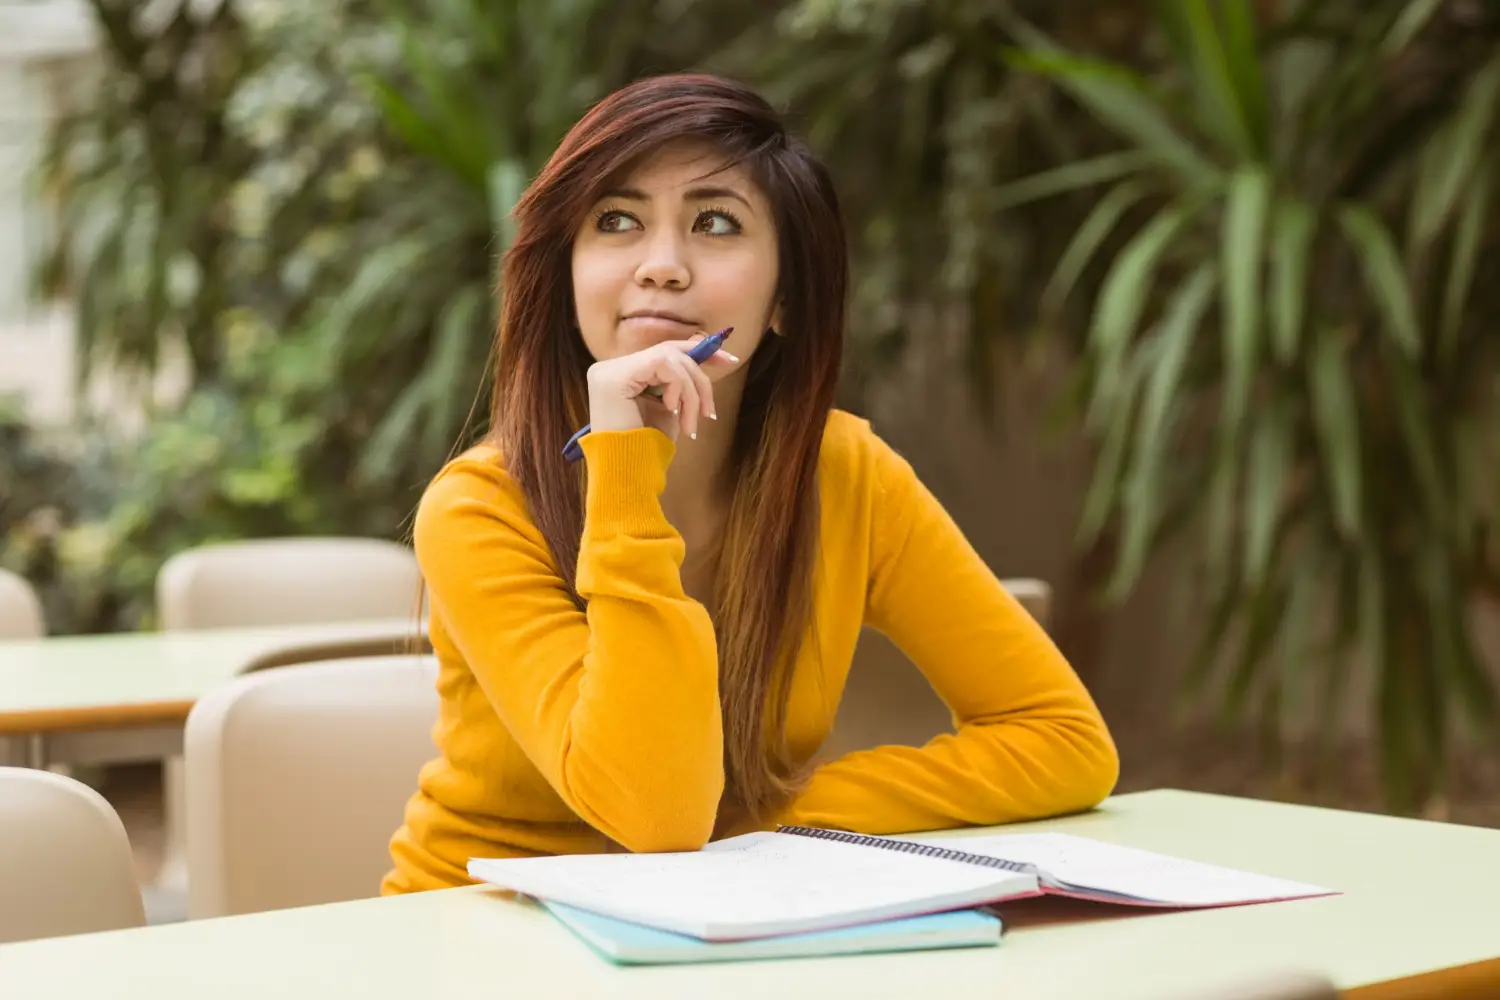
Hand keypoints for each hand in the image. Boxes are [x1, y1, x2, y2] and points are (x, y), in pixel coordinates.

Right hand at [586, 334, 740, 442]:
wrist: (629, 473)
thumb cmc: (648, 447)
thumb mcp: (670, 407)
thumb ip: (680, 381)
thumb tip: (707, 351)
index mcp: (622, 374)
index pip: (663, 351)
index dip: (698, 351)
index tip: (728, 360)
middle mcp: (610, 367)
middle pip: (669, 351)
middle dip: (700, 373)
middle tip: (713, 404)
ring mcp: (610, 370)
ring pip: (669, 358)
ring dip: (690, 392)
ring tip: (690, 423)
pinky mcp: (615, 377)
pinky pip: (663, 365)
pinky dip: (678, 388)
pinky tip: (671, 412)